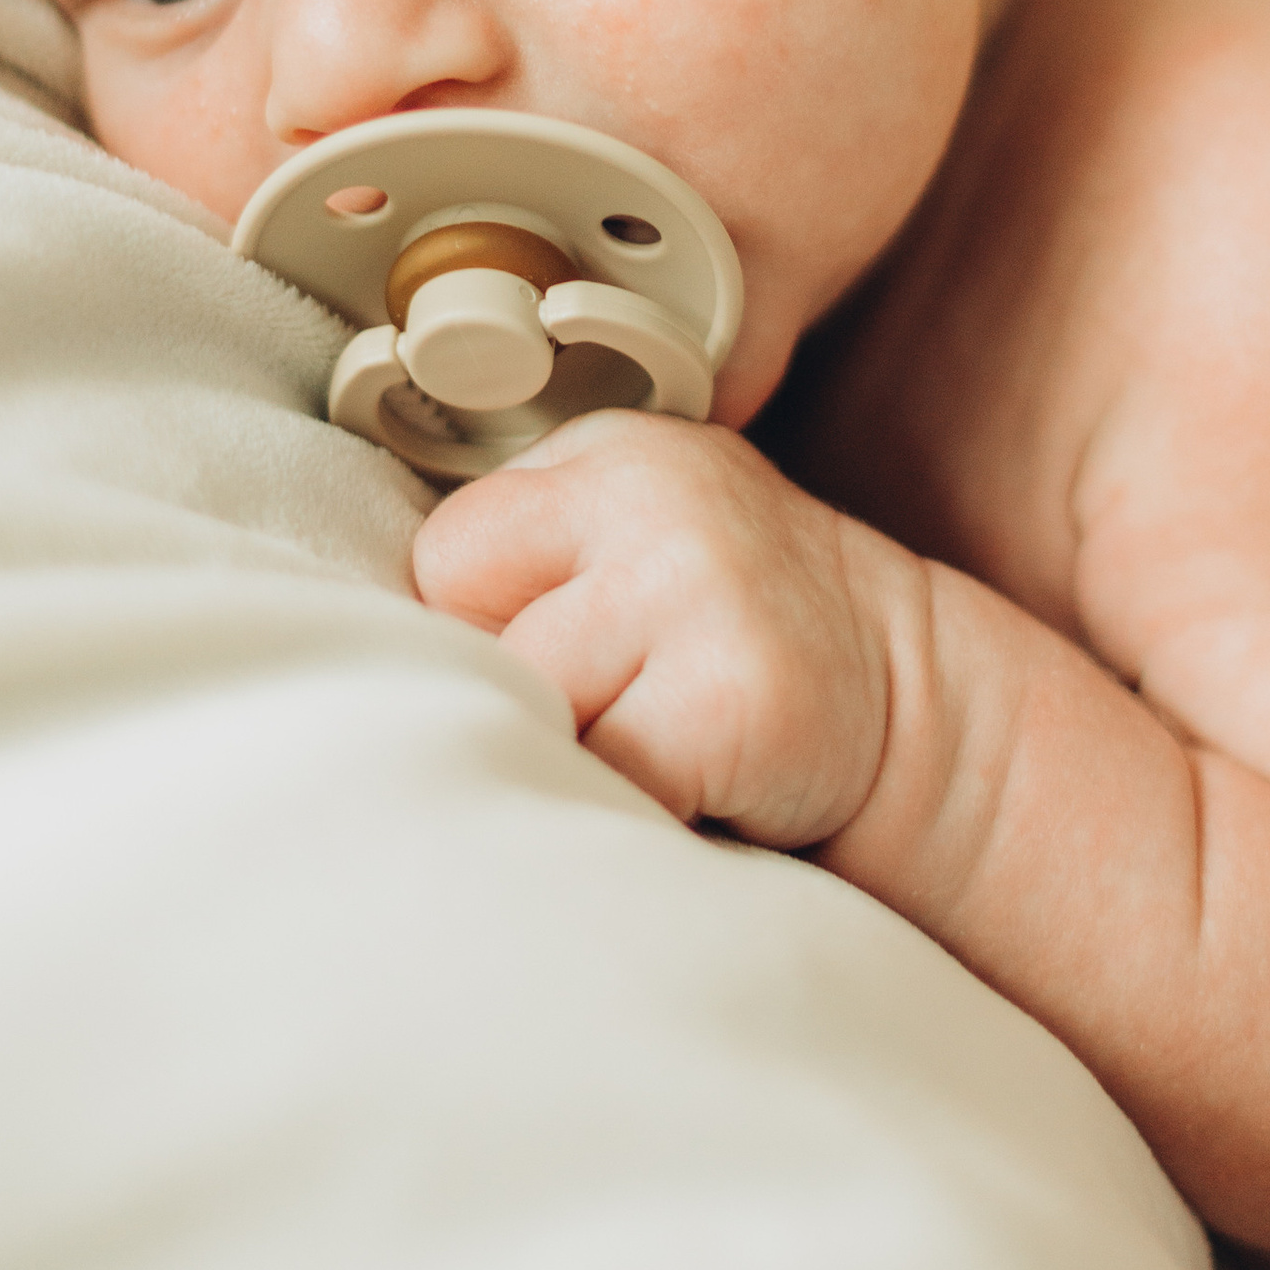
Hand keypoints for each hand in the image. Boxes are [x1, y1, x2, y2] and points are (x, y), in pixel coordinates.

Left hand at [411, 413, 913, 847]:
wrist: (913, 701)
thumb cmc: (732, 644)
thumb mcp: (633, 551)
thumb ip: (527, 562)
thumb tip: (357, 647)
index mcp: (608, 454)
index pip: (446, 555)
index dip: (485, 633)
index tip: (564, 661)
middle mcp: (651, 495)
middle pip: (466, 633)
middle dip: (520, 695)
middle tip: (617, 712)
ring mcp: (696, 586)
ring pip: (532, 712)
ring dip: (578, 762)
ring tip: (656, 745)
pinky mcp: (733, 693)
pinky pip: (607, 786)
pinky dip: (636, 815)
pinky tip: (701, 787)